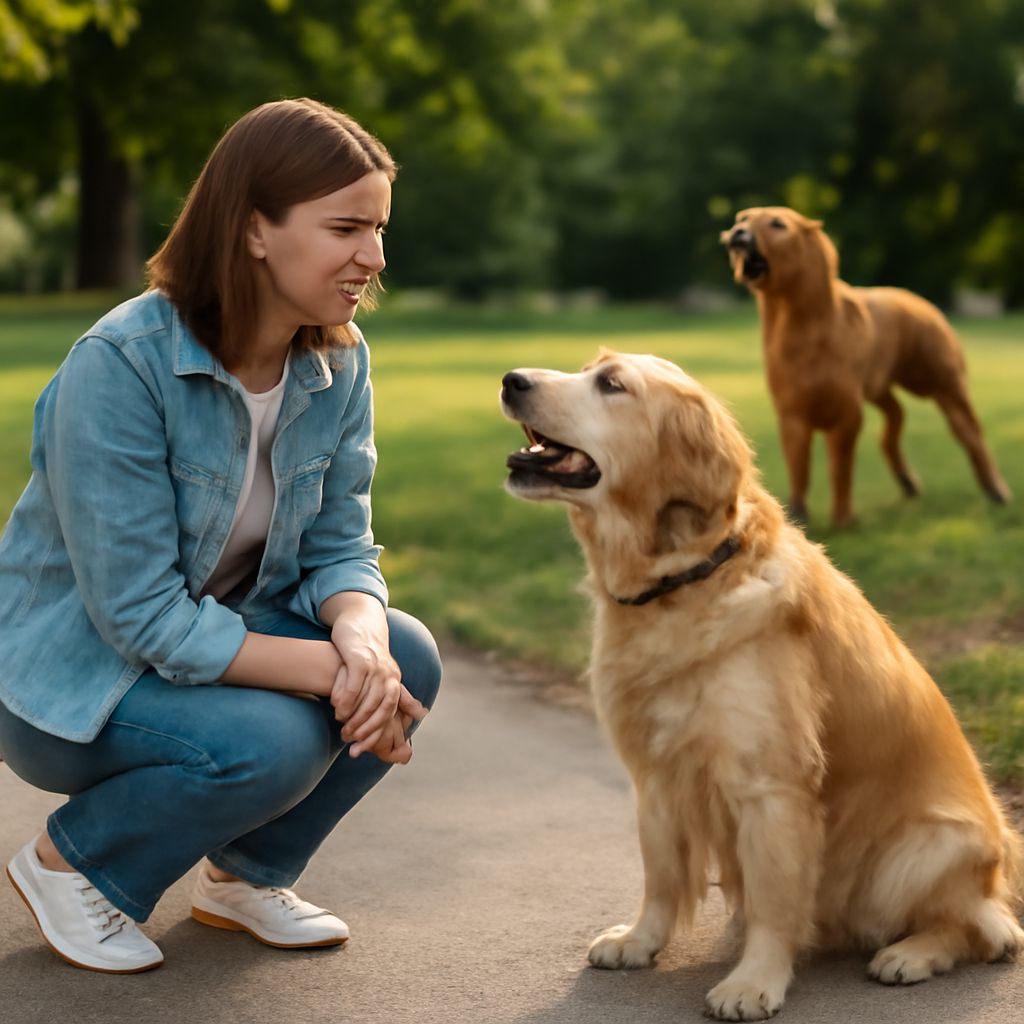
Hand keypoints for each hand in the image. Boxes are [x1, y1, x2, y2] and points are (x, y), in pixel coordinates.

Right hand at [323, 594, 425, 756]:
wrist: (359, 623)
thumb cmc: (368, 654)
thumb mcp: (387, 675)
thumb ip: (402, 696)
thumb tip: (422, 713)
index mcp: (395, 680)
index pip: (390, 712)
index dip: (377, 731)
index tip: (364, 746)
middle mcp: (388, 674)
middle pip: (380, 710)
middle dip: (366, 728)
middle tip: (350, 740)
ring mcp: (375, 666)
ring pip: (367, 701)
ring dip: (355, 718)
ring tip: (343, 728)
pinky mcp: (360, 659)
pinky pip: (354, 686)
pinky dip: (347, 701)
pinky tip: (339, 710)